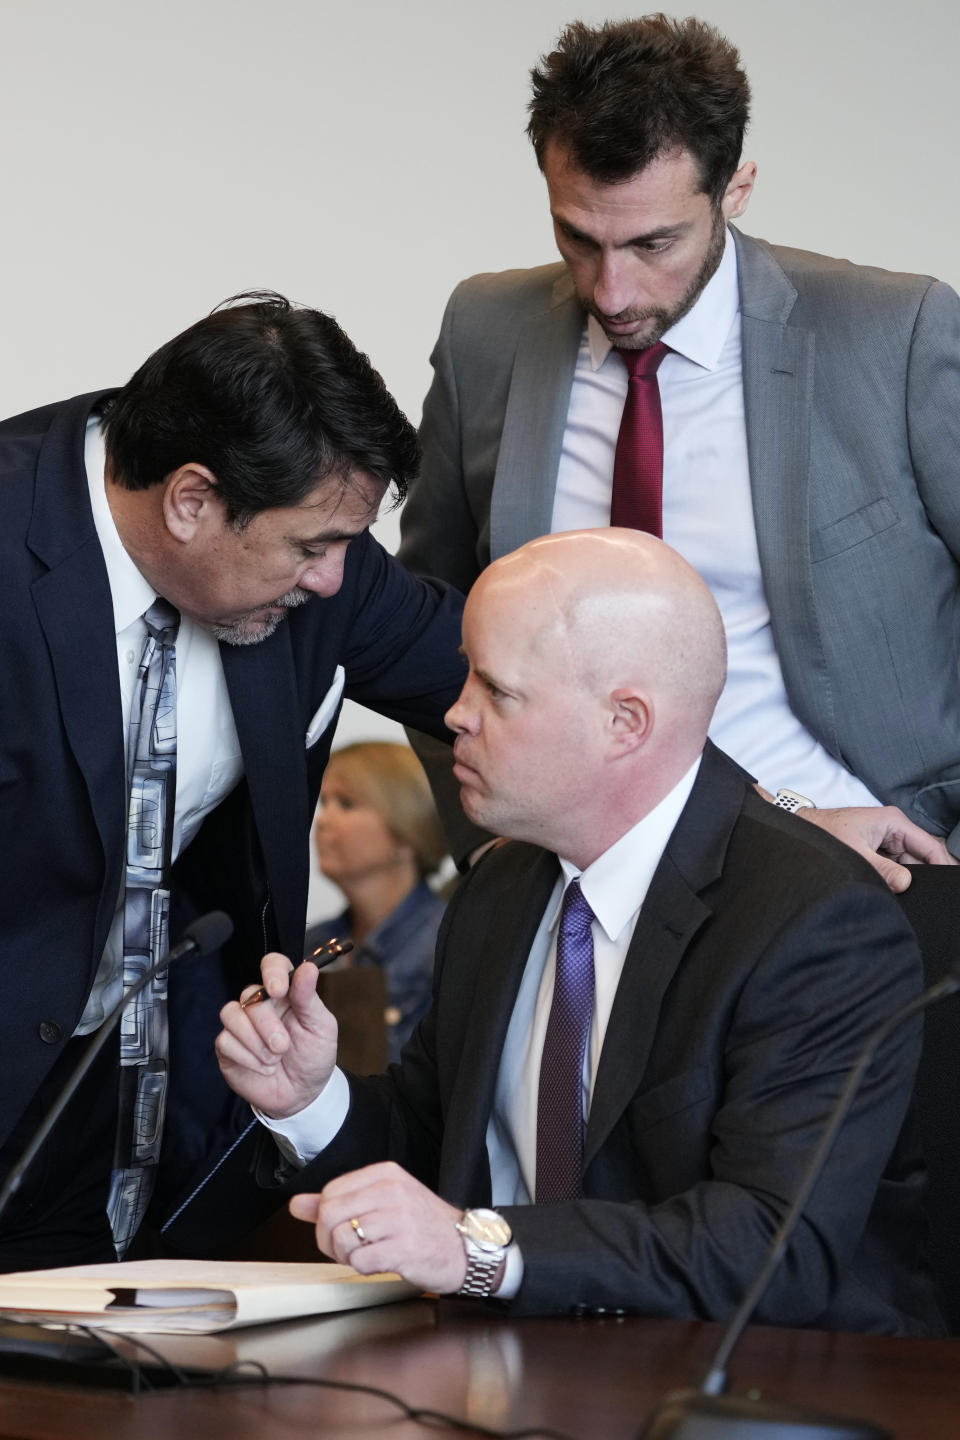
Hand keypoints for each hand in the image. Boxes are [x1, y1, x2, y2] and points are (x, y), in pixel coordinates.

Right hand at [215, 953, 338, 1117]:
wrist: (303, 1095)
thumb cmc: (314, 1056)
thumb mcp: (320, 1027)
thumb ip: (309, 998)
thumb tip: (307, 967)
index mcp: (286, 993)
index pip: (272, 964)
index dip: (272, 972)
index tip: (277, 990)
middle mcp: (261, 1005)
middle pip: (249, 994)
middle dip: (266, 1023)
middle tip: (283, 1046)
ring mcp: (242, 1025)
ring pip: (230, 1014)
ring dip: (254, 1040)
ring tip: (274, 1058)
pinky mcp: (227, 1047)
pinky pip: (225, 1041)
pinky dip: (247, 1057)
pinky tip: (263, 1068)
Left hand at [289, 1162, 467, 1293]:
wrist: (465, 1247)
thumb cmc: (422, 1225)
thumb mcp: (382, 1202)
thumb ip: (338, 1201)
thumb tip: (297, 1204)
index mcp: (385, 1174)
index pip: (330, 1192)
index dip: (325, 1218)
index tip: (340, 1229)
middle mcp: (392, 1191)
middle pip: (329, 1214)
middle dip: (329, 1240)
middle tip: (347, 1249)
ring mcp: (399, 1218)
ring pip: (342, 1238)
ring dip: (347, 1256)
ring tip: (367, 1255)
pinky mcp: (404, 1248)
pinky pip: (360, 1261)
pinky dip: (363, 1268)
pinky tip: (380, 1263)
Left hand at [798, 805, 956, 891]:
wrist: (800, 830)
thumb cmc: (823, 833)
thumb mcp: (855, 854)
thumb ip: (882, 870)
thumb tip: (906, 883)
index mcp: (894, 822)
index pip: (930, 846)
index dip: (942, 866)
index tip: (947, 886)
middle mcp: (894, 829)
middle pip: (921, 858)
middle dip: (920, 877)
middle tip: (916, 894)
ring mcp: (886, 840)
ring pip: (907, 866)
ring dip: (903, 879)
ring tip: (895, 889)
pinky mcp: (877, 851)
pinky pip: (894, 868)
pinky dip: (893, 879)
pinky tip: (889, 888)